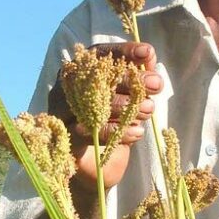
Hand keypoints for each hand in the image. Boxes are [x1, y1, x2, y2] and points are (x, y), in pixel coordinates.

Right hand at [47, 42, 163, 192]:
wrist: (96, 167)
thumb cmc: (113, 123)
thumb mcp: (130, 98)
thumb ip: (138, 77)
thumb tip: (150, 57)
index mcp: (80, 72)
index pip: (100, 53)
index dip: (124, 51)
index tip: (148, 52)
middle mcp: (66, 88)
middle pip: (95, 76)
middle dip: (130, 78)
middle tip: (157, 83)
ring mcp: (61, 112)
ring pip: (90, 102)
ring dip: (124, 105)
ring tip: (149, 108)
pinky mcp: (65, 137)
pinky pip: (89, 131)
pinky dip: (115, 130)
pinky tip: (137, 131)